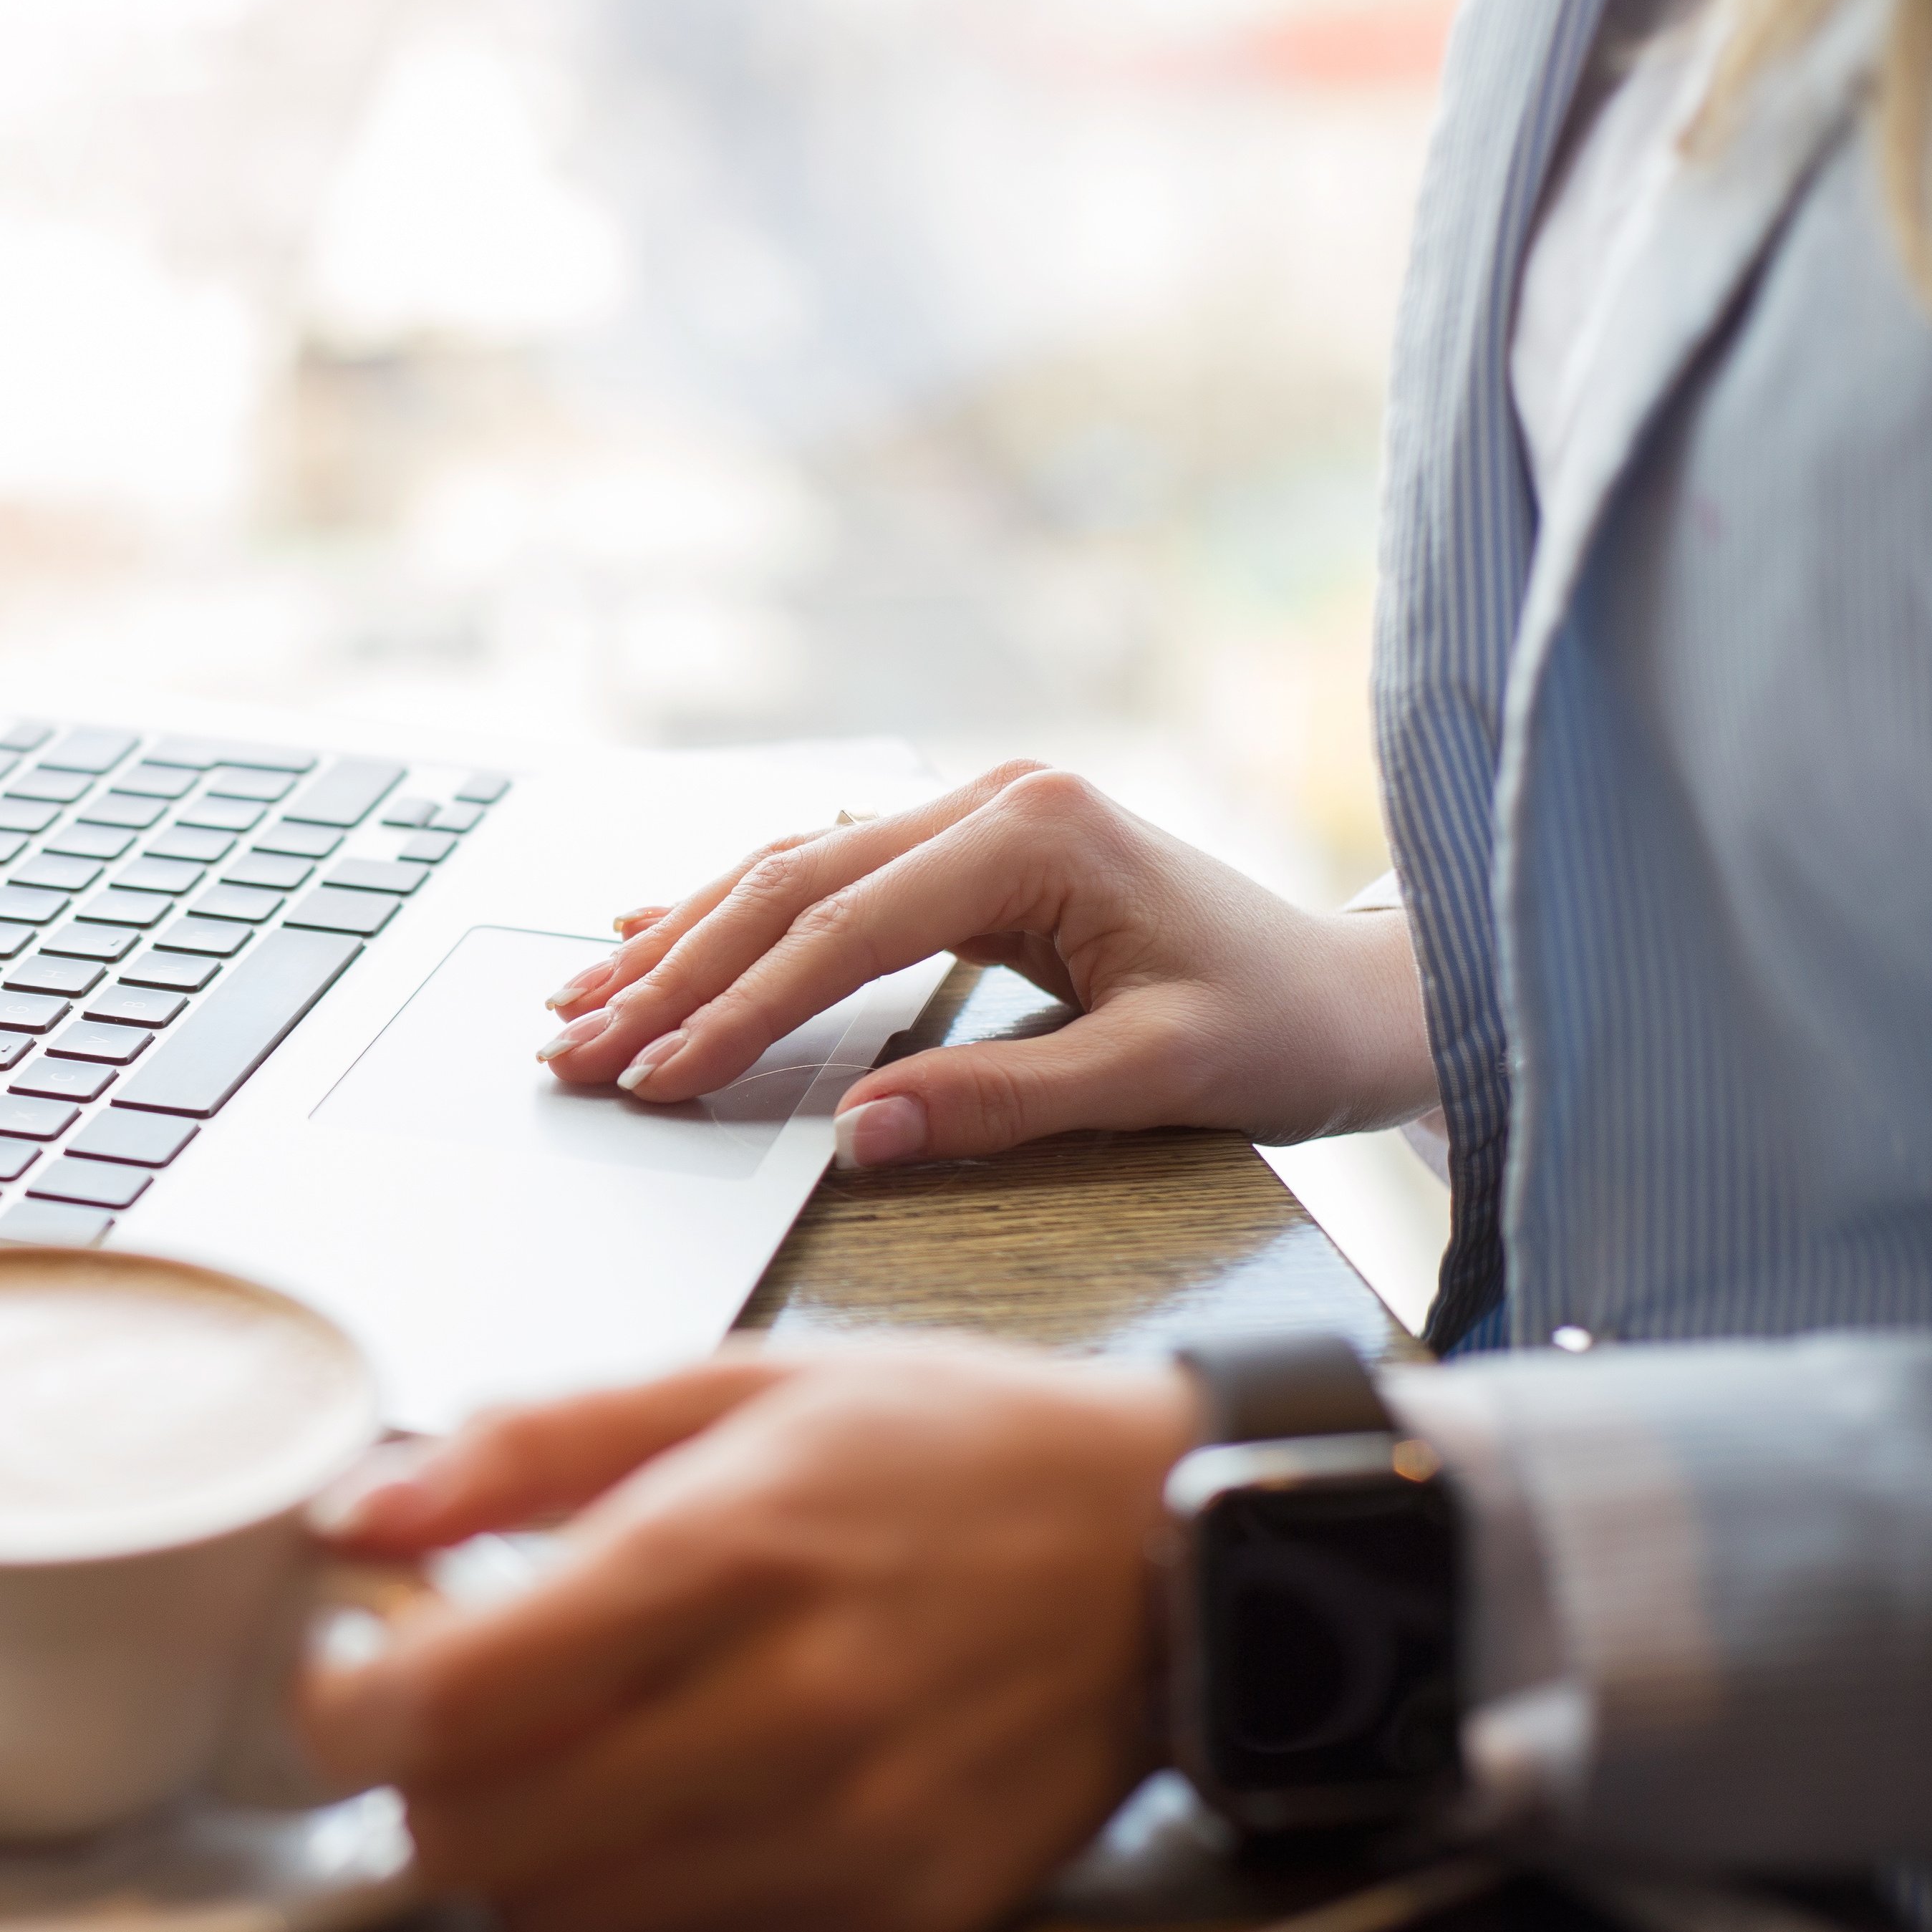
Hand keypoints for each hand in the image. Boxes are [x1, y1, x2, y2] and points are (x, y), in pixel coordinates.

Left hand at [298, 1342, 1195, 1931]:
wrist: (1180, 1558)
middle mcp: (784, 1714)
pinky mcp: (891, 1916)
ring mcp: (843, 1834)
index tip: (343, 1673)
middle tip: (439, 1721)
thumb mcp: (738, 1384)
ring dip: (515, 1852)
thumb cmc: (952, 1453)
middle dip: (415, 1788)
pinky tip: (682, 1797)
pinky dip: (639, 1891)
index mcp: (727, 1557)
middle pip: (477, 1838)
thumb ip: (531, 1445)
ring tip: (562, 1756)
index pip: (455, 1700)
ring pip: (558, 1918)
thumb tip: (363, 1511)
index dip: (347, 1706)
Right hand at [532, 764, 1435, 1163]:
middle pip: (788, 883)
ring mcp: (977, 810)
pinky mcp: (970, 844)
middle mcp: (995, 799)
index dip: (734, 1010)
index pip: (842, 933)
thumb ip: (1004, 1101)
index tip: (654, 1076)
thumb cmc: (1277, 1032)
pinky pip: (823, 874)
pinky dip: (731, 915)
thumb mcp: (1157, 1081)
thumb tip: (859, 1132)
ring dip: (678, 939)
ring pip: (788, 868)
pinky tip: (649, 936)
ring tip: (580, 1003)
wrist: (1357, 993)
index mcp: (1036, 835)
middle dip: (670, 973)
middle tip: (574, 1046)